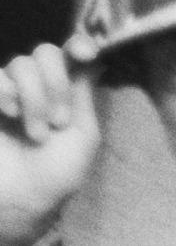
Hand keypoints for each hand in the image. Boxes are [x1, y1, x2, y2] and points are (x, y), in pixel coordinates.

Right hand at [0, 35, 100, 243]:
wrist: (21, 202)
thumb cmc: (58, 172)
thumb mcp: (83, 134)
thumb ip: (84, 94)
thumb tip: (96, 57)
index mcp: (67, 88)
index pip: (72, 51)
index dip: (79, 44)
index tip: (84, 53)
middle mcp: (38, 83)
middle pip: (46, 52)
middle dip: (56, 84)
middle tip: (59, 121)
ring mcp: (10, 90)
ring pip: (21, 64)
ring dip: (34, 98)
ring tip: (37, 133)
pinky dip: (4, 92)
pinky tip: (10, 114)